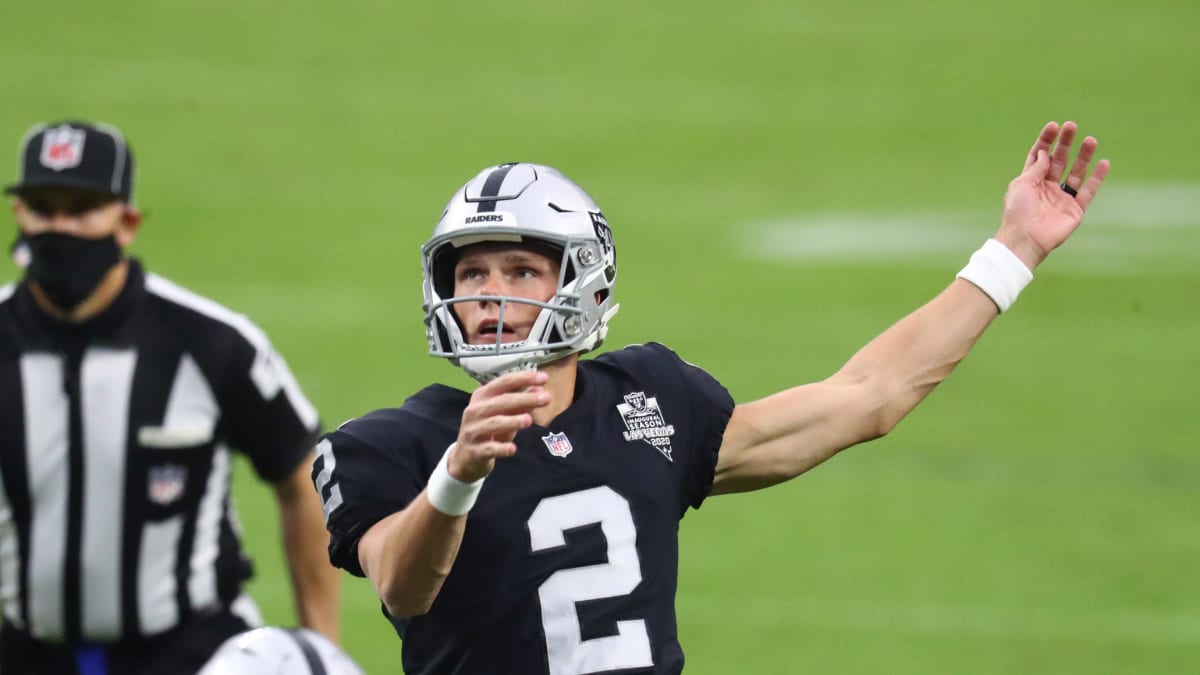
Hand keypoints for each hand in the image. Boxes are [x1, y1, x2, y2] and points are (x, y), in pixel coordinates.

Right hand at [449, 370, 549, 481]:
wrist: (465, 456)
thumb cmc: (488, 429)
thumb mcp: (504, 413)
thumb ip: (520, 401)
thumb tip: (539, 389)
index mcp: (482, 396)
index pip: (504, 382)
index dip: (524, 378)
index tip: (544, 378)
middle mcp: (475, 410)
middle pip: (501, 401)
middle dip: (525, 399)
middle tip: (546, 398)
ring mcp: (473, 430)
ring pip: (494, 423)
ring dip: (512, 421)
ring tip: (529, 420)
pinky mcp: (474, 451)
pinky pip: (489, 448)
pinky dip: (501, 448)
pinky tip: (512, 449)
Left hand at [995, 121, 1110, 268]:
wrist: (1026, 239)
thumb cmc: (1017, 212)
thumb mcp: (1021, 184)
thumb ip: (1036, 168)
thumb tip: (1046, 153)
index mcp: (1030, 181)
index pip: (1040, 156)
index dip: (1046, 141)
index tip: (1054, 126)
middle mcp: (1047, 188)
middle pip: (1059, 160)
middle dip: (1065, 143)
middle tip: (1072, 126)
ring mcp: (1062, 198)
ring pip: (1076, 172)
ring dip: (1083, 156)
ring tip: (1090, 140)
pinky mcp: (1075, 210)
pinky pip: (1089, 191)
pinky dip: (1097, 177)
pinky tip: (1104, 162)